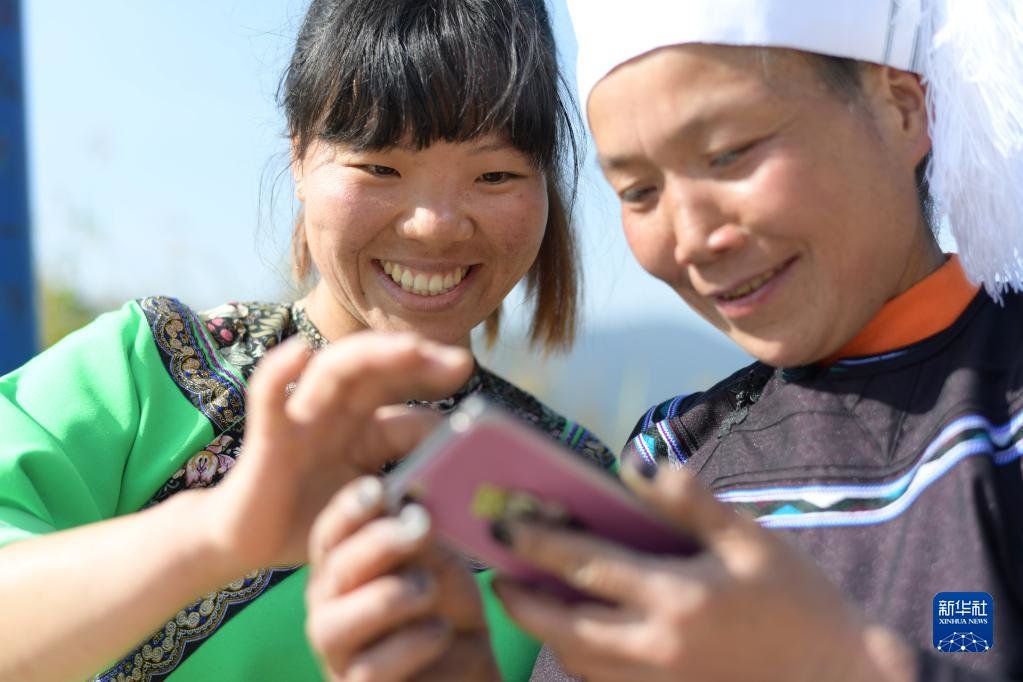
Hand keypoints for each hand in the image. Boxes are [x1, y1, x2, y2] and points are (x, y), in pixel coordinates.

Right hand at [207, 332, 472, 570]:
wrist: (247, 543)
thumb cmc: (310, 518)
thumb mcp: (370, 505)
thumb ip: (406, 487)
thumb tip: (459, 478)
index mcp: (364, 430)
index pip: (406, 404)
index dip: (439, 405)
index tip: (480, 406)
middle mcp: (335, 414)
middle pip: (377, 372)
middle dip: (417, 361)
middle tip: (459, 363)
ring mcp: (301, 420)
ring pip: (333, 371)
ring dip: (370, 355)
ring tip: (409, 349)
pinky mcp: (266, 438)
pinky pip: (267, 397)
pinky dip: (278, 370)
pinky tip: (299, 351)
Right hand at [305, 476, 499, 681]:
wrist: (466, 671)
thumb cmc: (445, 610)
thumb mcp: (441, 565)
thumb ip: (419, 540)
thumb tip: (406, 507)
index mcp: (343, 566)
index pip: (331, 532)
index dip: (349, 509)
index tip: (379, 487)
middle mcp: (329, 607)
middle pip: (333, 571)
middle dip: (376, 543)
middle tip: (419, 525)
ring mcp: (337, 653)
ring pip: (335, 624)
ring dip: (389, 598)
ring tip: (428, 588)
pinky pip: (369, 669)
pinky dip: (410, 644)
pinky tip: (440, 630)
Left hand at [492, 464, 916, 681]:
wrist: (842, 677)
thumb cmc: (800, 602)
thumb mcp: (751, 541)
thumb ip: (688, 502)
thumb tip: (634, 465)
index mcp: (677, 598)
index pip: (586, 567)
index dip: (537, 544)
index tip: (504, 524)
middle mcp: (657, 648)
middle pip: (563, 628)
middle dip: (521, 603)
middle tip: (499, 578)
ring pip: (579, 662)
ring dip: (548, 633)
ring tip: (533, 600)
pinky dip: (581, 657)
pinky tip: (583, 630)